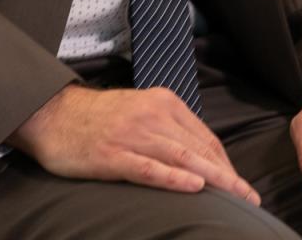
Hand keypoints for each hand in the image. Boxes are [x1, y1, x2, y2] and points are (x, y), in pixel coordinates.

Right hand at [9, 84, 260, 205]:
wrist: (51, 114)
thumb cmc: (97, 118)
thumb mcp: (139, 112)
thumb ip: (167, 129)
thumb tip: (198, 157)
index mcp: (163, 103)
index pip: (205, 137)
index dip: (226, 163)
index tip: (241, 184)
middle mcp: (152, 115)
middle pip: (199, 149)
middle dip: (228, 175)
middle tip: (250, 197)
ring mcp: (132, 134)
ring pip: (182, 158)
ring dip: (213, 179)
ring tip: (235, 197)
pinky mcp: (112, 154)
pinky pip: (149, 168)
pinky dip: (174, 178)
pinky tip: (193, 187)